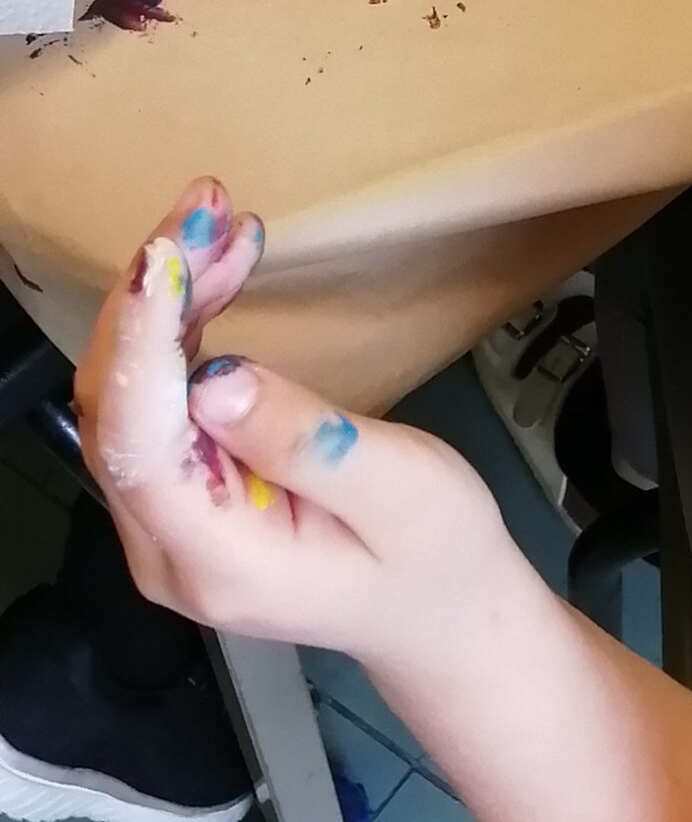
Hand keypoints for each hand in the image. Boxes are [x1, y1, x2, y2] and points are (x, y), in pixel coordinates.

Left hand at [75, 181, 513, 669]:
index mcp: (217, 559)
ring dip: (164, 300)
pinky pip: (154, 401)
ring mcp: (165, 523)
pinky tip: (214, 271)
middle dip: (153, 296)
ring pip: (128, 395)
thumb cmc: (437, 556)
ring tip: (219, 222)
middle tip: (208, 208)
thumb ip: (308, 442)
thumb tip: (216, 379)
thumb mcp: (403, 492)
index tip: (168, 254)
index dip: (142, 341)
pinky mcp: (181, 493)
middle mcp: (166, 548)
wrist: (443, 614)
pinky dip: (175, 328)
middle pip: (119, 409)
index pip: (141, 443)